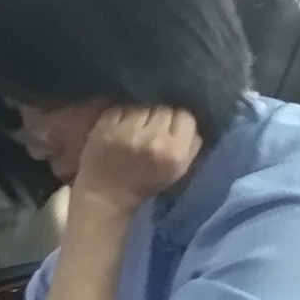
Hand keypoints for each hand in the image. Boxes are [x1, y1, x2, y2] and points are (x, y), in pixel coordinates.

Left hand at [67, 105, 201, 209]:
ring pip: (143, 104)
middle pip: (165, 108)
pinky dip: (122, 112)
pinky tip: (121, 124)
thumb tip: (193, 118)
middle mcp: (154, 141)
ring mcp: (127, 132)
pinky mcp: (106, 126)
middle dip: (160, 115)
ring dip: (141, 111)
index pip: (186, 116)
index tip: (171, 127)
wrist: (106, 196)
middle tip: (152, 126)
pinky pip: (121, 106)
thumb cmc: (145, 184)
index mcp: (175, 154)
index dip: (179, 120)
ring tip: (136, 124)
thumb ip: (191, 144)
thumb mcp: (179, 170)